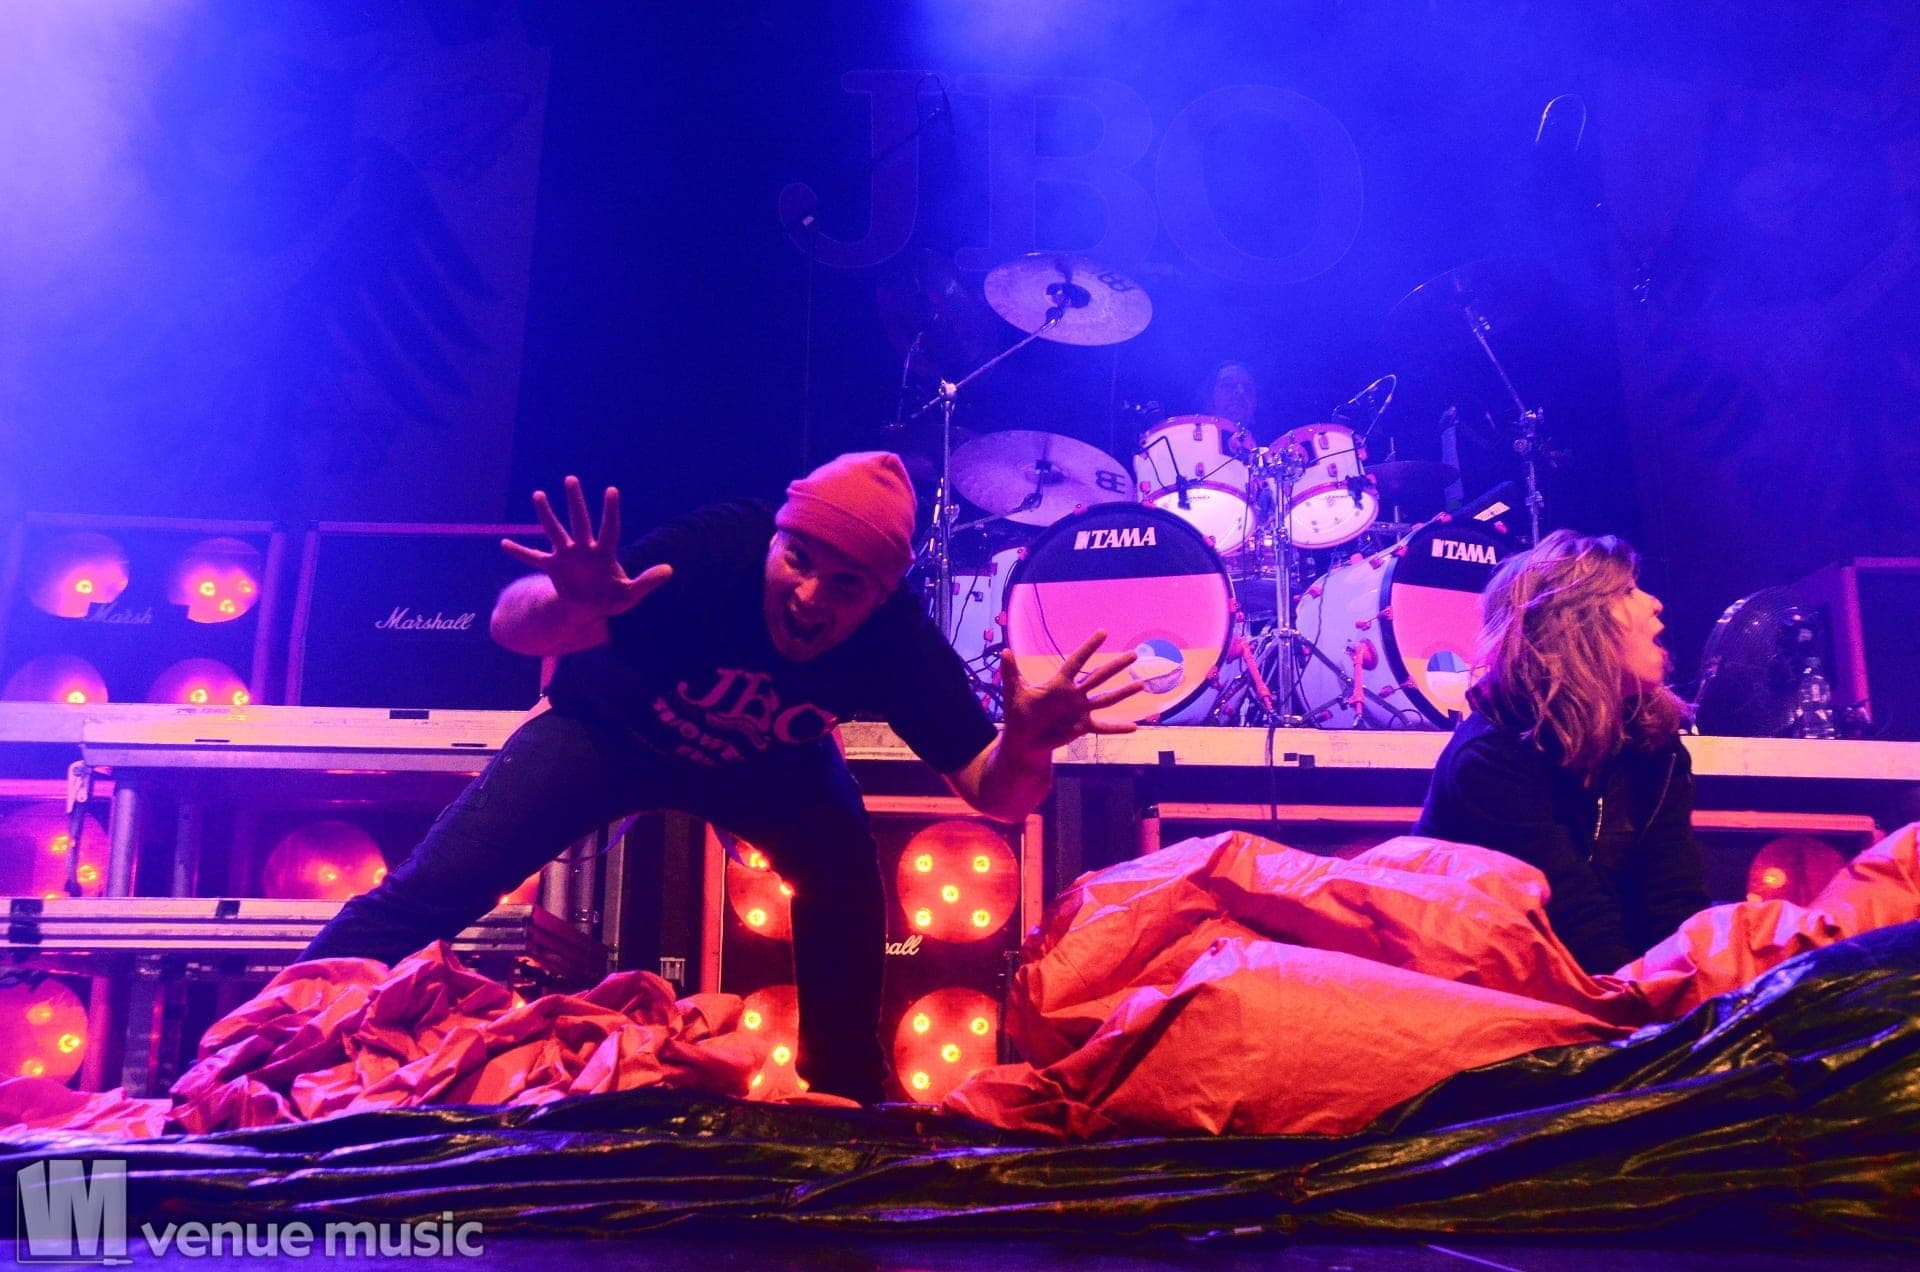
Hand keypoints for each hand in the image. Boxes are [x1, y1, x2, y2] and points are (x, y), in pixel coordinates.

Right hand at [501, 476, 669, 618]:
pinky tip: (503, 544)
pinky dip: (519, 552)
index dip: (610, 511)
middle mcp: (584, 549)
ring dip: (546, 515)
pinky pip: (533, 558)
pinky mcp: (553, 567)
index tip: (612, 490)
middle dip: (575, 502)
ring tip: (539, 495)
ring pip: (554, 532)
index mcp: (604, 554)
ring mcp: (567, 556)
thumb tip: (670, 570)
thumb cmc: (613, 597)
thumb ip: (647, 581)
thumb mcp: (631, 593)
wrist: (590, 607)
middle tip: (571, 479)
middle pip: (579, 522)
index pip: (609, 528)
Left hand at [1000, 630, 1145, 752]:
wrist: (1023, 739)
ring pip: (1107, 699)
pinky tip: (1136, 726)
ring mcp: (1080, 711)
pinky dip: (1118, 728)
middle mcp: (1074, 695)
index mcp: (1059, 684)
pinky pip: (1103, 727)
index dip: (1089, 647)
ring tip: (1141, 684)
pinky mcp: (1082, 727)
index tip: (1103, 632)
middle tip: (1134, 655)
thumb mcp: (1015, 692)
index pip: (1077, 661)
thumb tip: (1004, 650)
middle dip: (1116, 666)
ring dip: (1124, 693)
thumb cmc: (1019, 714)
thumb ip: (1011, 672)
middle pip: (1099, 676)